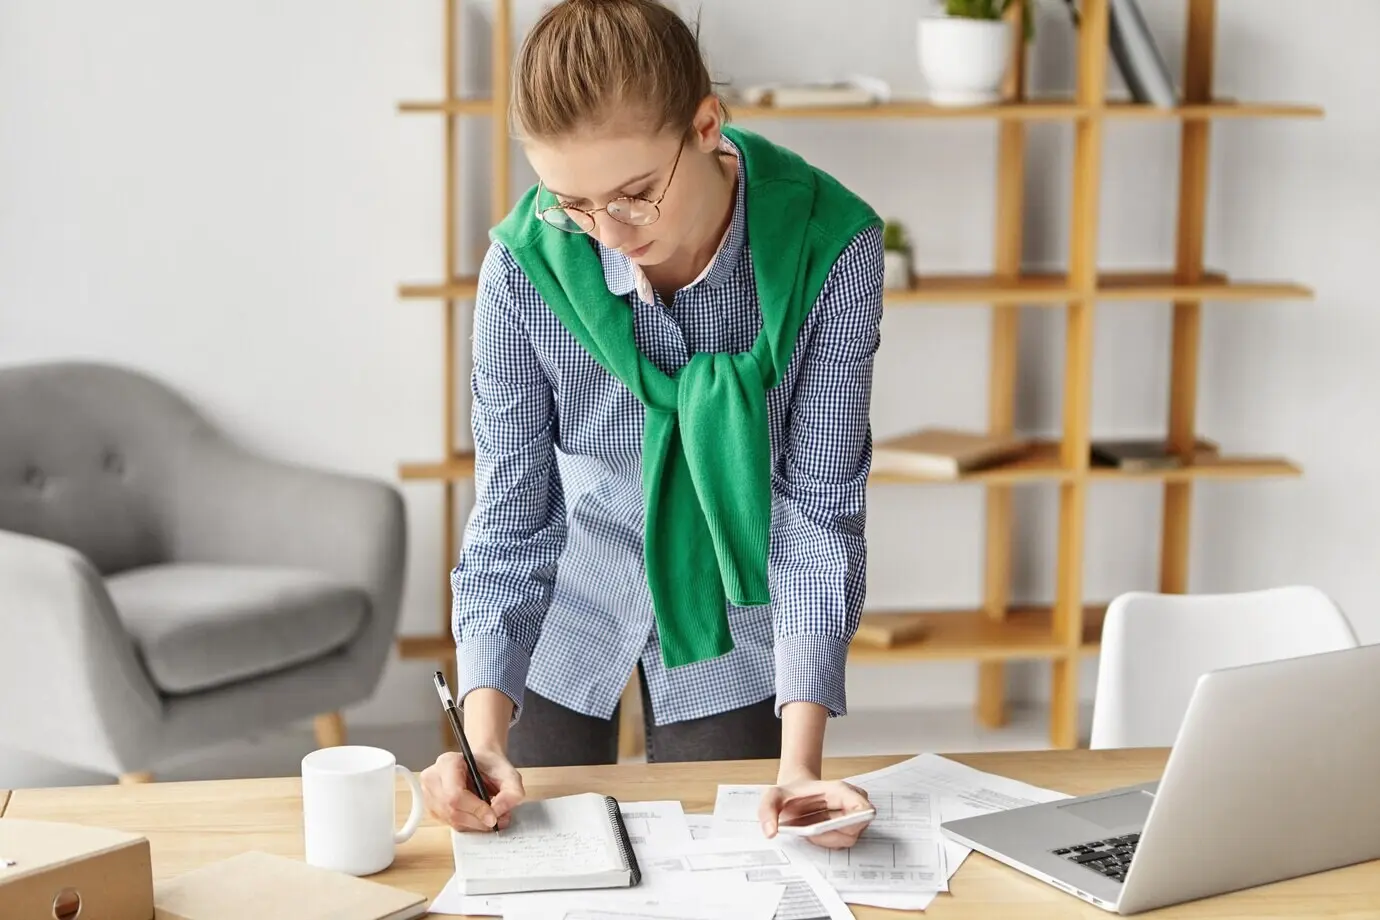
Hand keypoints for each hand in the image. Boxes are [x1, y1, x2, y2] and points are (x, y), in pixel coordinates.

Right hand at [420, 747, 524, 831]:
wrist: (481, 764)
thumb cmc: (491, 766)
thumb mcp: (509, 773)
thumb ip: (512, 791)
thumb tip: (498, 812)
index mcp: (447, 762)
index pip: (455, 794)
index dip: (475, 809)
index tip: (494, 817)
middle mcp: (432, 777)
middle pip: (451, 810)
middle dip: (477, 820)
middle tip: (497, 820)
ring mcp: (428, 794)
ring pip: (451, 820)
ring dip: (474, 824)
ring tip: (490, 816)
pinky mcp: (432, 808)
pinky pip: (451, 824)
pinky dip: (468, 824)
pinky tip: (477, 815)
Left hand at [758, 774, 872, 849]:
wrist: (792, 794)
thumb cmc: (789, 793)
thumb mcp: (772, 796)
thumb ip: (767, 810)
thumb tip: (771, 831)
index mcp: (839, 791)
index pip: (863, 808)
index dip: (854, 821)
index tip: (833, 827)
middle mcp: (850, 804)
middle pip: (854, 829)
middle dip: (830, 835)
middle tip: (809, 830)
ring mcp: (850, 817)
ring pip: (848, 838)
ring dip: (827, 839)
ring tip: (809, 829)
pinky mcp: (846, 828)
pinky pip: (842, 841)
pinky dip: (827, 841)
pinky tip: (814, 832)